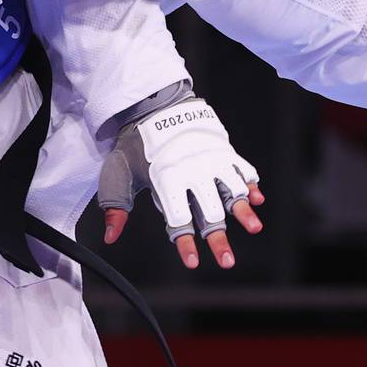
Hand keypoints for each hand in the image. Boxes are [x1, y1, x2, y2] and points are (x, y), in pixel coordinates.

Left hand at [98, 98, 265, 269]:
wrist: (156, 104)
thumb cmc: (135, 144)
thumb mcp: (118, 173)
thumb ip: (116, 206)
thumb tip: (110, 237)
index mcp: (167, 180)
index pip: (178, 220)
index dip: (185, 244)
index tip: (192, 263)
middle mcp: (194, 172)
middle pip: (209, 212)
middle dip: (218, 240)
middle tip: (227, 263)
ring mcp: (212, 160)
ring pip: (232, 191)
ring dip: (243, 212)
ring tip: (254, 228)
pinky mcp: (223, 150)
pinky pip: (242, 168)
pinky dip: (250, 184)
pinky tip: (257, 199)